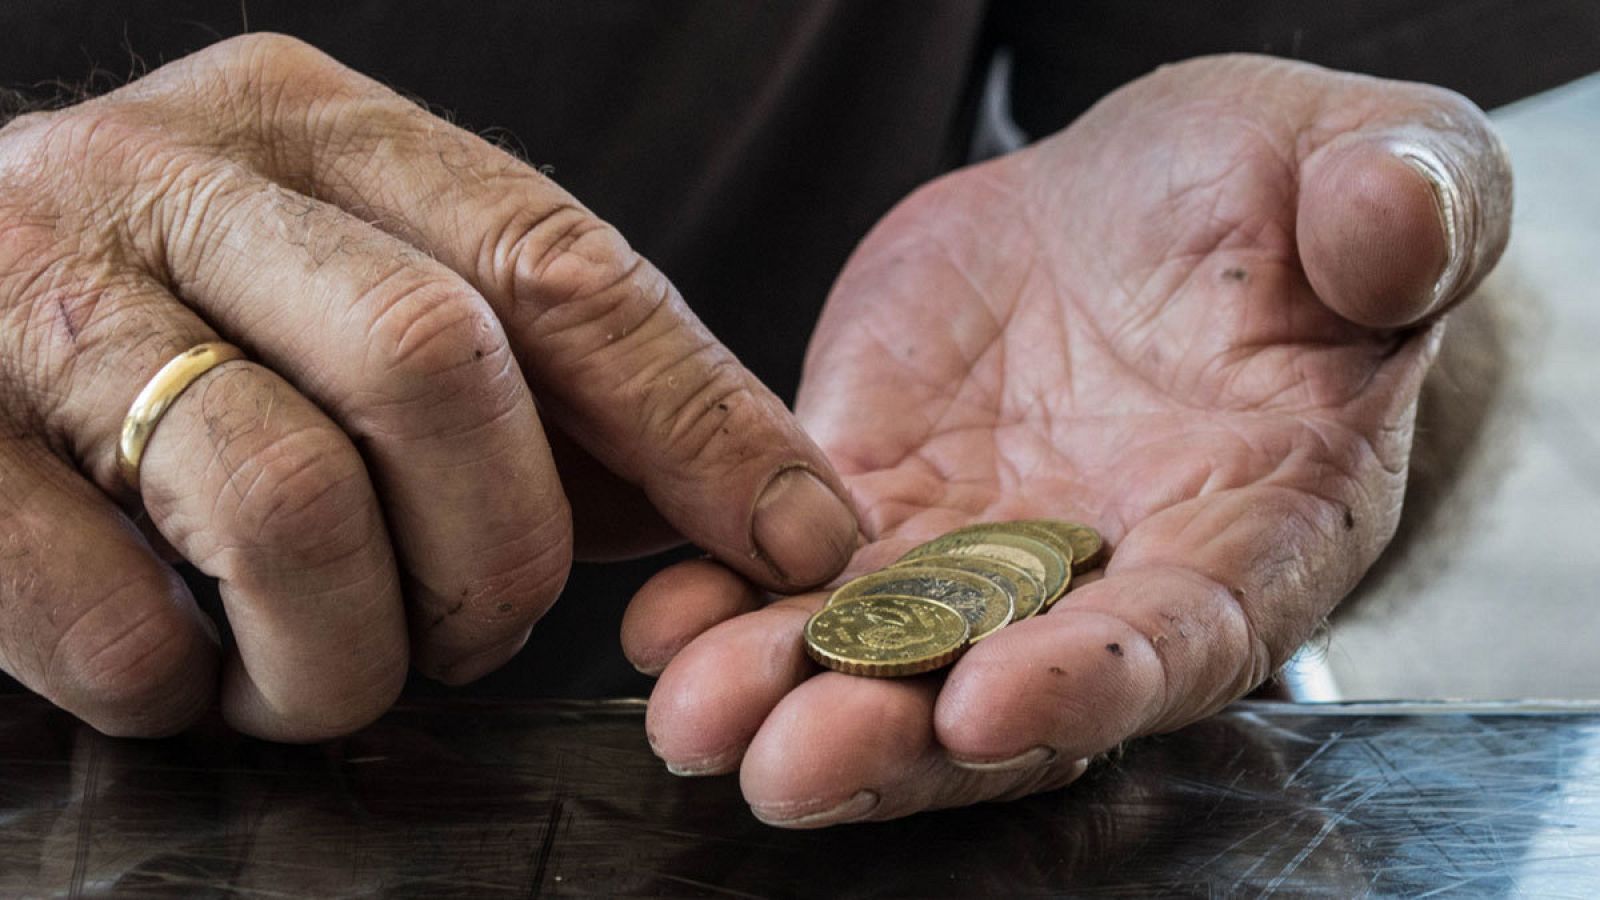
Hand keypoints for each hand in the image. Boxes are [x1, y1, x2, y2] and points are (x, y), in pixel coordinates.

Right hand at [0, 35, 856, 740]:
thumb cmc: (168, 334)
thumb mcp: (353, 295)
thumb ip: (536, 377)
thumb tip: (752, 497)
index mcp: (314, 128)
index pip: (559, 262)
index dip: (698, 416)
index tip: (798, 534)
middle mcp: (170, 174)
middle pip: (436, 370)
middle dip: (497, 557)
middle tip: (475, 635)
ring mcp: (30, 291)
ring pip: (282, 503)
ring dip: (342, 650)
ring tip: (318, 669)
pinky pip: (111, 621)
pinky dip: (182, 689)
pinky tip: (179, 668)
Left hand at [625, 55, 1510, 825]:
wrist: (1149, 200)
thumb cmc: (1283, 197)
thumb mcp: (1368, 165)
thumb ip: (1406, 206)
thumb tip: (1392, 223)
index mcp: (1253, 527)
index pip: (1178, 639)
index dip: (1088, 687)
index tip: (992, 705)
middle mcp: (1103, 573)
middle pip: (999, 697)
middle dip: (896, 740)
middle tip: (792, 767)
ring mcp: (977, 543)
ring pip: (880, 652)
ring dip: (785, 696)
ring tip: (695, 717)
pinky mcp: (876, 490)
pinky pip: (794, 561)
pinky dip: (729, 598)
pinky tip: (664, 620)